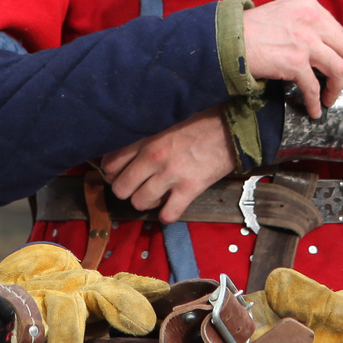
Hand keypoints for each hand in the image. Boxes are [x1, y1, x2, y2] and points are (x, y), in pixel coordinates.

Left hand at [101, 107, 236, 222]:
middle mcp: (154, 159)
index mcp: (147, 142)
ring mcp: (171, 176)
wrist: (231, 130)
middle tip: (139, 188)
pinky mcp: (190, 189)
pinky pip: (167, 215)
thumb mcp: (166, 129)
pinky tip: (172, 207)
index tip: (119, 176)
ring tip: (158, 196)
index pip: (110, 164)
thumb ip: (146, 144)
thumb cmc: (200, 127)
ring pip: (140, 203)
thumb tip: (127, 161)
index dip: (111, 174)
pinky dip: (167, 215)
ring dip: (147, 203)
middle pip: (121, 189)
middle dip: (127, 192)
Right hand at [241, 0, 342, 117]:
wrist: (228, 38)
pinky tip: (314, 110)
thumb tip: (324, 45)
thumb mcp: (284, 12)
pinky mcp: (295, 62)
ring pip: (338, 69)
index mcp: (309, 5)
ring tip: (330, 98)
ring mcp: (305, 41)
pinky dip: (316, 101)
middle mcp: (312, 20)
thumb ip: (305, 22)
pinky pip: (314, 87)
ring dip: (336, 88)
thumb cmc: (250, 28)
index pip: (338, 31)